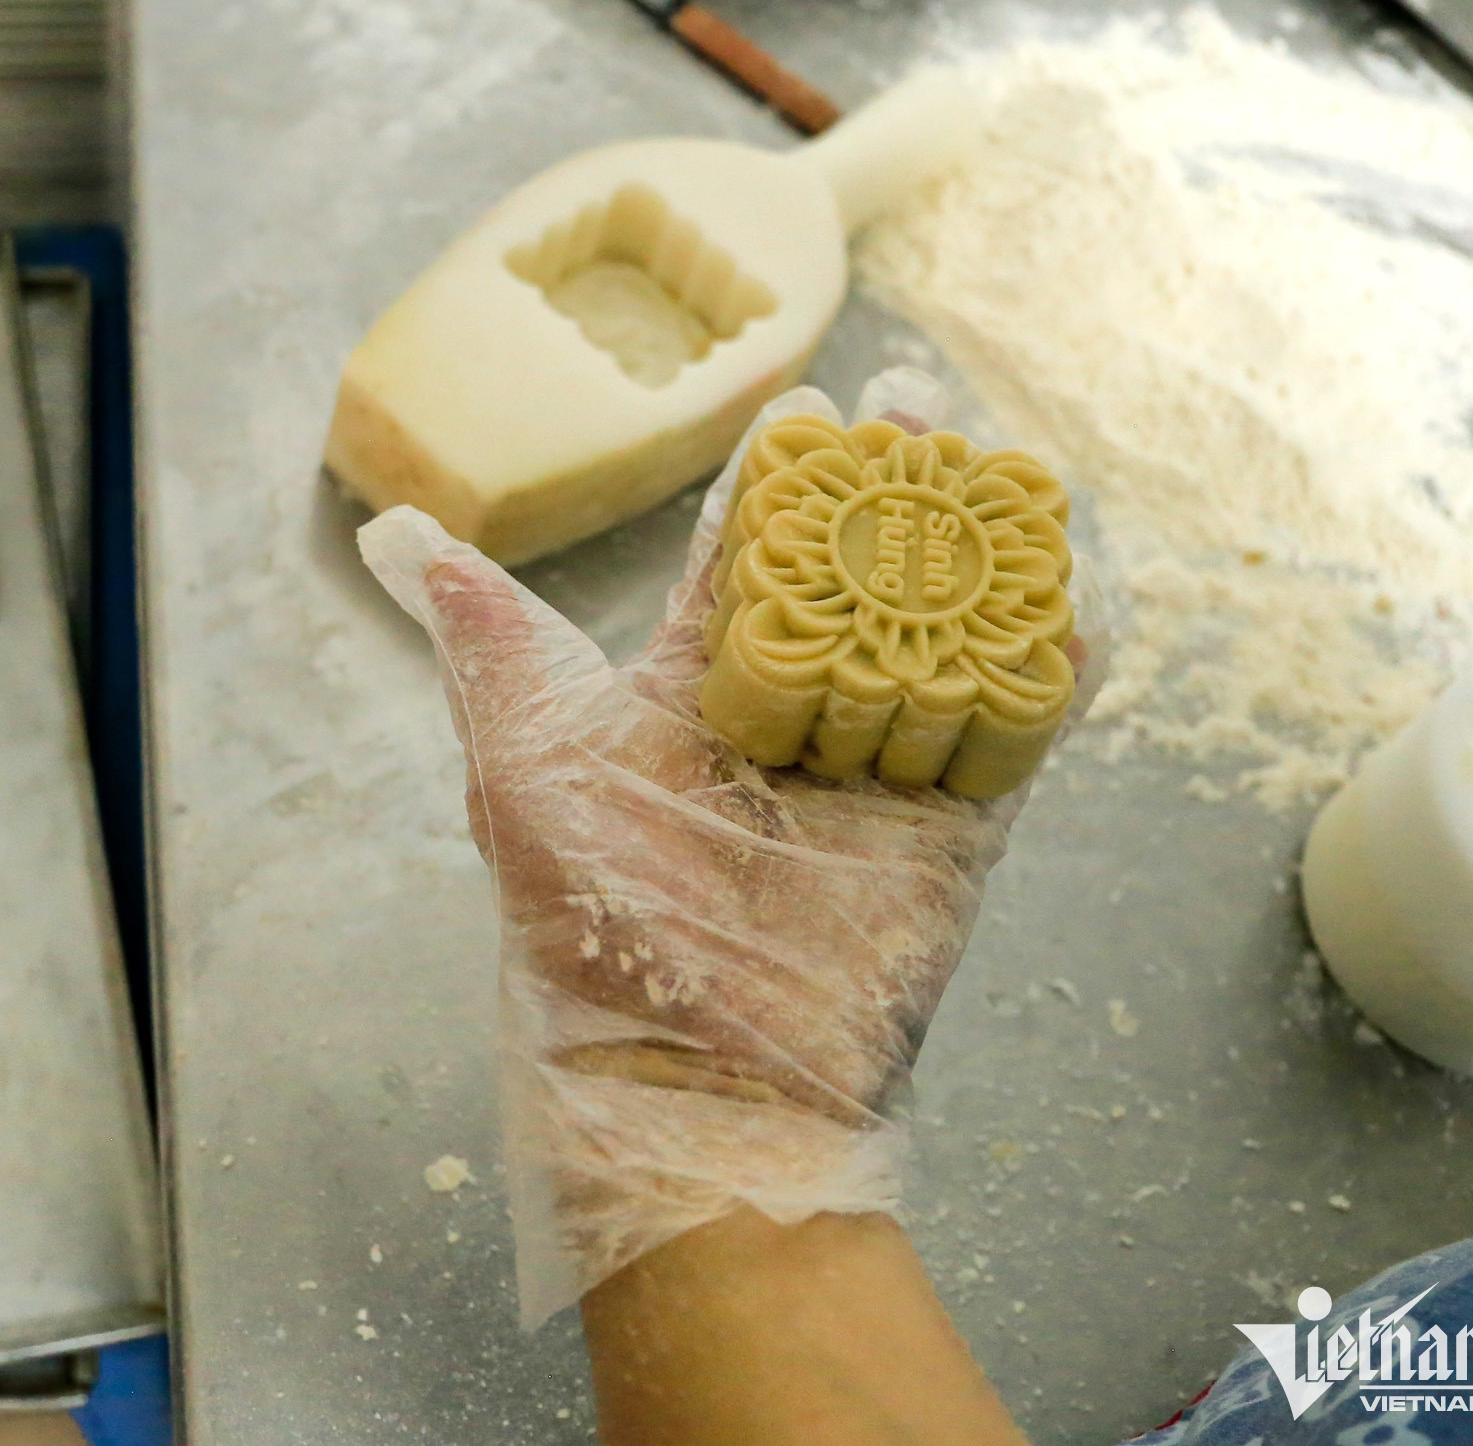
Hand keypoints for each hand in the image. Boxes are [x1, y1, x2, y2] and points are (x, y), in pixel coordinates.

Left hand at [358, 375, 1094, 1321]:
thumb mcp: (523, 759)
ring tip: (1008, 472)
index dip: (781, 478)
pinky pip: (1011, 737)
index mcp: (695, 688)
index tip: (821, 398)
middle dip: (894, 490)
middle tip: (927, 409)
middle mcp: (790, 717)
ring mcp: (876, 771)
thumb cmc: (592, 921)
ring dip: (978, 553)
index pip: (745, 555)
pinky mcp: (953, 833)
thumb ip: (483, 635)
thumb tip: (390, 529)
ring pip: (939, 633)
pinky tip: (1081, 599)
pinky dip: (1051, 671)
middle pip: (856, 574)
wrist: (695, 1074)